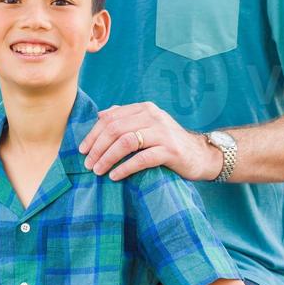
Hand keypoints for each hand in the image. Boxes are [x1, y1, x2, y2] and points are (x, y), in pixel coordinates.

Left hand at [78, 102, 222, 181]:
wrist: (200, 156)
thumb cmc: (169, 143)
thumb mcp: (149, 125)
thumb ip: (127, 118)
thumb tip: (101, 114)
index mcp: (145, 109)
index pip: (111, 118)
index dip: (93, 134)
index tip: (82, 149)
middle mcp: (153, 117)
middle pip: (115, 129)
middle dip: (97, 147)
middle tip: (87, 163)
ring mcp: (163, 133)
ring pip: (126, 142)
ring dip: (108, 157)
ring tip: (98, 170)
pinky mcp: (170, 151)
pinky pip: (142, 158)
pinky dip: (125, 167)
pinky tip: (115, 175)